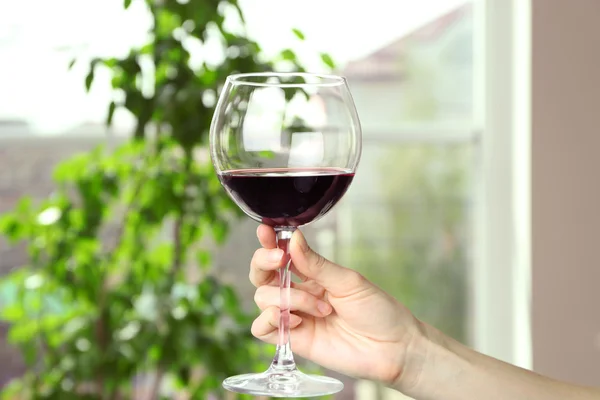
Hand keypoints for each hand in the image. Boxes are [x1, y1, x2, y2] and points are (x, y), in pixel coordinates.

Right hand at [249, 225, 426, 386]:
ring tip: (321, 308)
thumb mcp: (348, 281)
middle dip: (264, 263)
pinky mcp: (293, 340)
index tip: (266, 231)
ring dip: (288, 297)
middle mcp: (299, 294)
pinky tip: (297, 320)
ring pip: (262, 298)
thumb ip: (316, 264)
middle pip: (261, 275)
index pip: (280, 256)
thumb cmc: (378, 311)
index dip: (268, 243)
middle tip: (280, 260)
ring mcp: (295, 317)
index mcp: (312, 275)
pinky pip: (261, 328)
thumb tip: (293, 239)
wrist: (393, 348)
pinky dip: (271, 319)